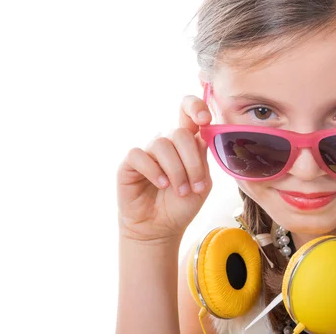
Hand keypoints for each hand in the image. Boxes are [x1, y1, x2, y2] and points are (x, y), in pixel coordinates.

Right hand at [116, 96, 212, 242]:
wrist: (160, 228)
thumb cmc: (181, 205)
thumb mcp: (202, 184)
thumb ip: (203, 160)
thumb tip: (202, 137)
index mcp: (186, 143)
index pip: (188, 111)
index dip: (196, 107)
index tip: (205, 120)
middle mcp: (166, 142)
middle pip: (180, 133)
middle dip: (192, 162)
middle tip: (195, 186)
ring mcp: (147, 151)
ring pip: (162, 144)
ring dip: (176, 171)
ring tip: (180, 191)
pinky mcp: (129, 163)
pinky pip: (140, 155)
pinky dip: (154, 170)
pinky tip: (161, 184)